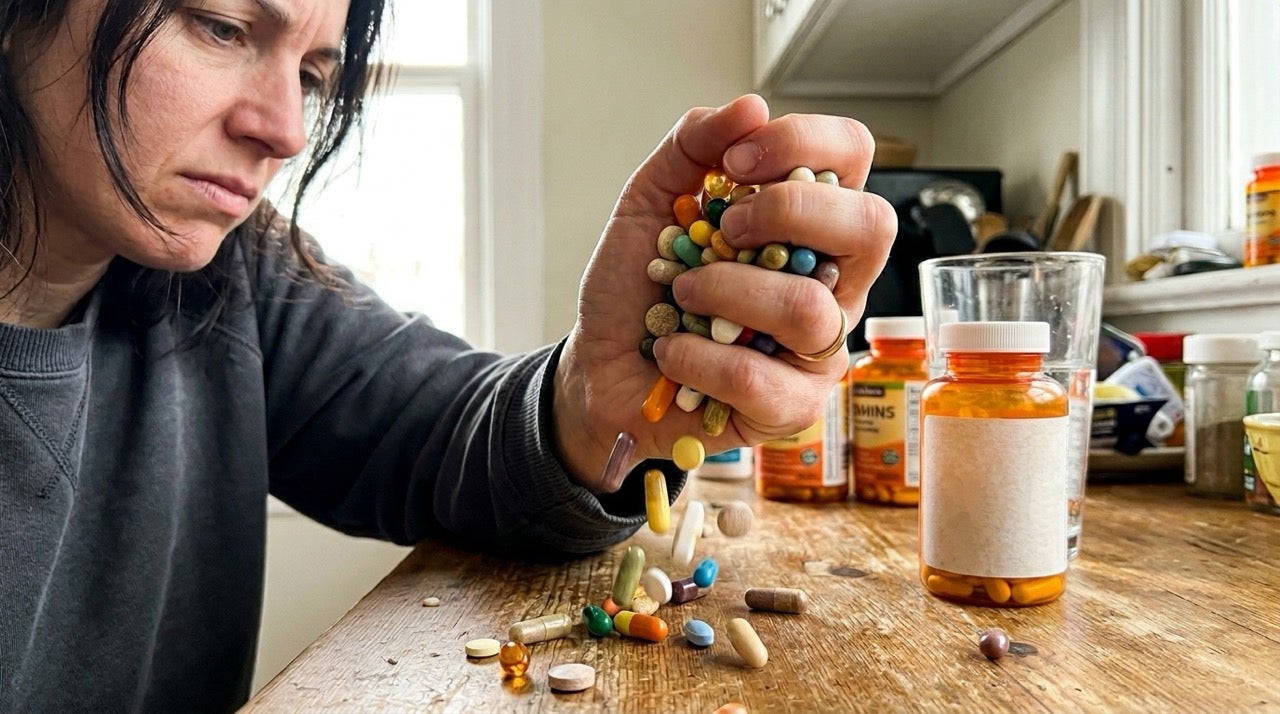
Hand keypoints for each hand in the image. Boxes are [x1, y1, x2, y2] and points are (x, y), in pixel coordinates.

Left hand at [554, 94, 895, 490]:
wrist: (600, 368)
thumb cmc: (639, 287)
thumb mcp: (650, 201)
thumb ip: (693, 146)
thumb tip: (751, 107)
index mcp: (808, 222)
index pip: (852, 156)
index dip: (802, 143)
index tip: (734, 165)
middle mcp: (831, 280)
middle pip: (871, 227)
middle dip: (787, 213)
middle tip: (722, 228)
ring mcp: (819, 347)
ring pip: (808, 308)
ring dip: (724, 292)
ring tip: (680, 295)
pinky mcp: (793, 407)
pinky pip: (761, 379)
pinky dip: (698, 356)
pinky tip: (673, 351)